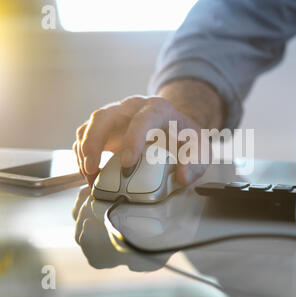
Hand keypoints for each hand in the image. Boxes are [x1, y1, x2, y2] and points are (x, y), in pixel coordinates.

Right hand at [73, 95, 208, 186]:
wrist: (175, 128)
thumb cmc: (185, 138)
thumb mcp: (200, 149)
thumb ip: (196, 163)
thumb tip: (182, 177)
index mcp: (158, 109)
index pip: (143, 119)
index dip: (133, 139)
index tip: (127, 163)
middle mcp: (133, 107)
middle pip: (105, 116)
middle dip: (94, 142)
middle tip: (93, 169)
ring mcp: (117, 116)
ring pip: (91, 124)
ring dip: (84, 150)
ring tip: (89, 176)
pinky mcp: (106, 128)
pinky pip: (86, 135)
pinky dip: (82, 154)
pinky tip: (89, 172)